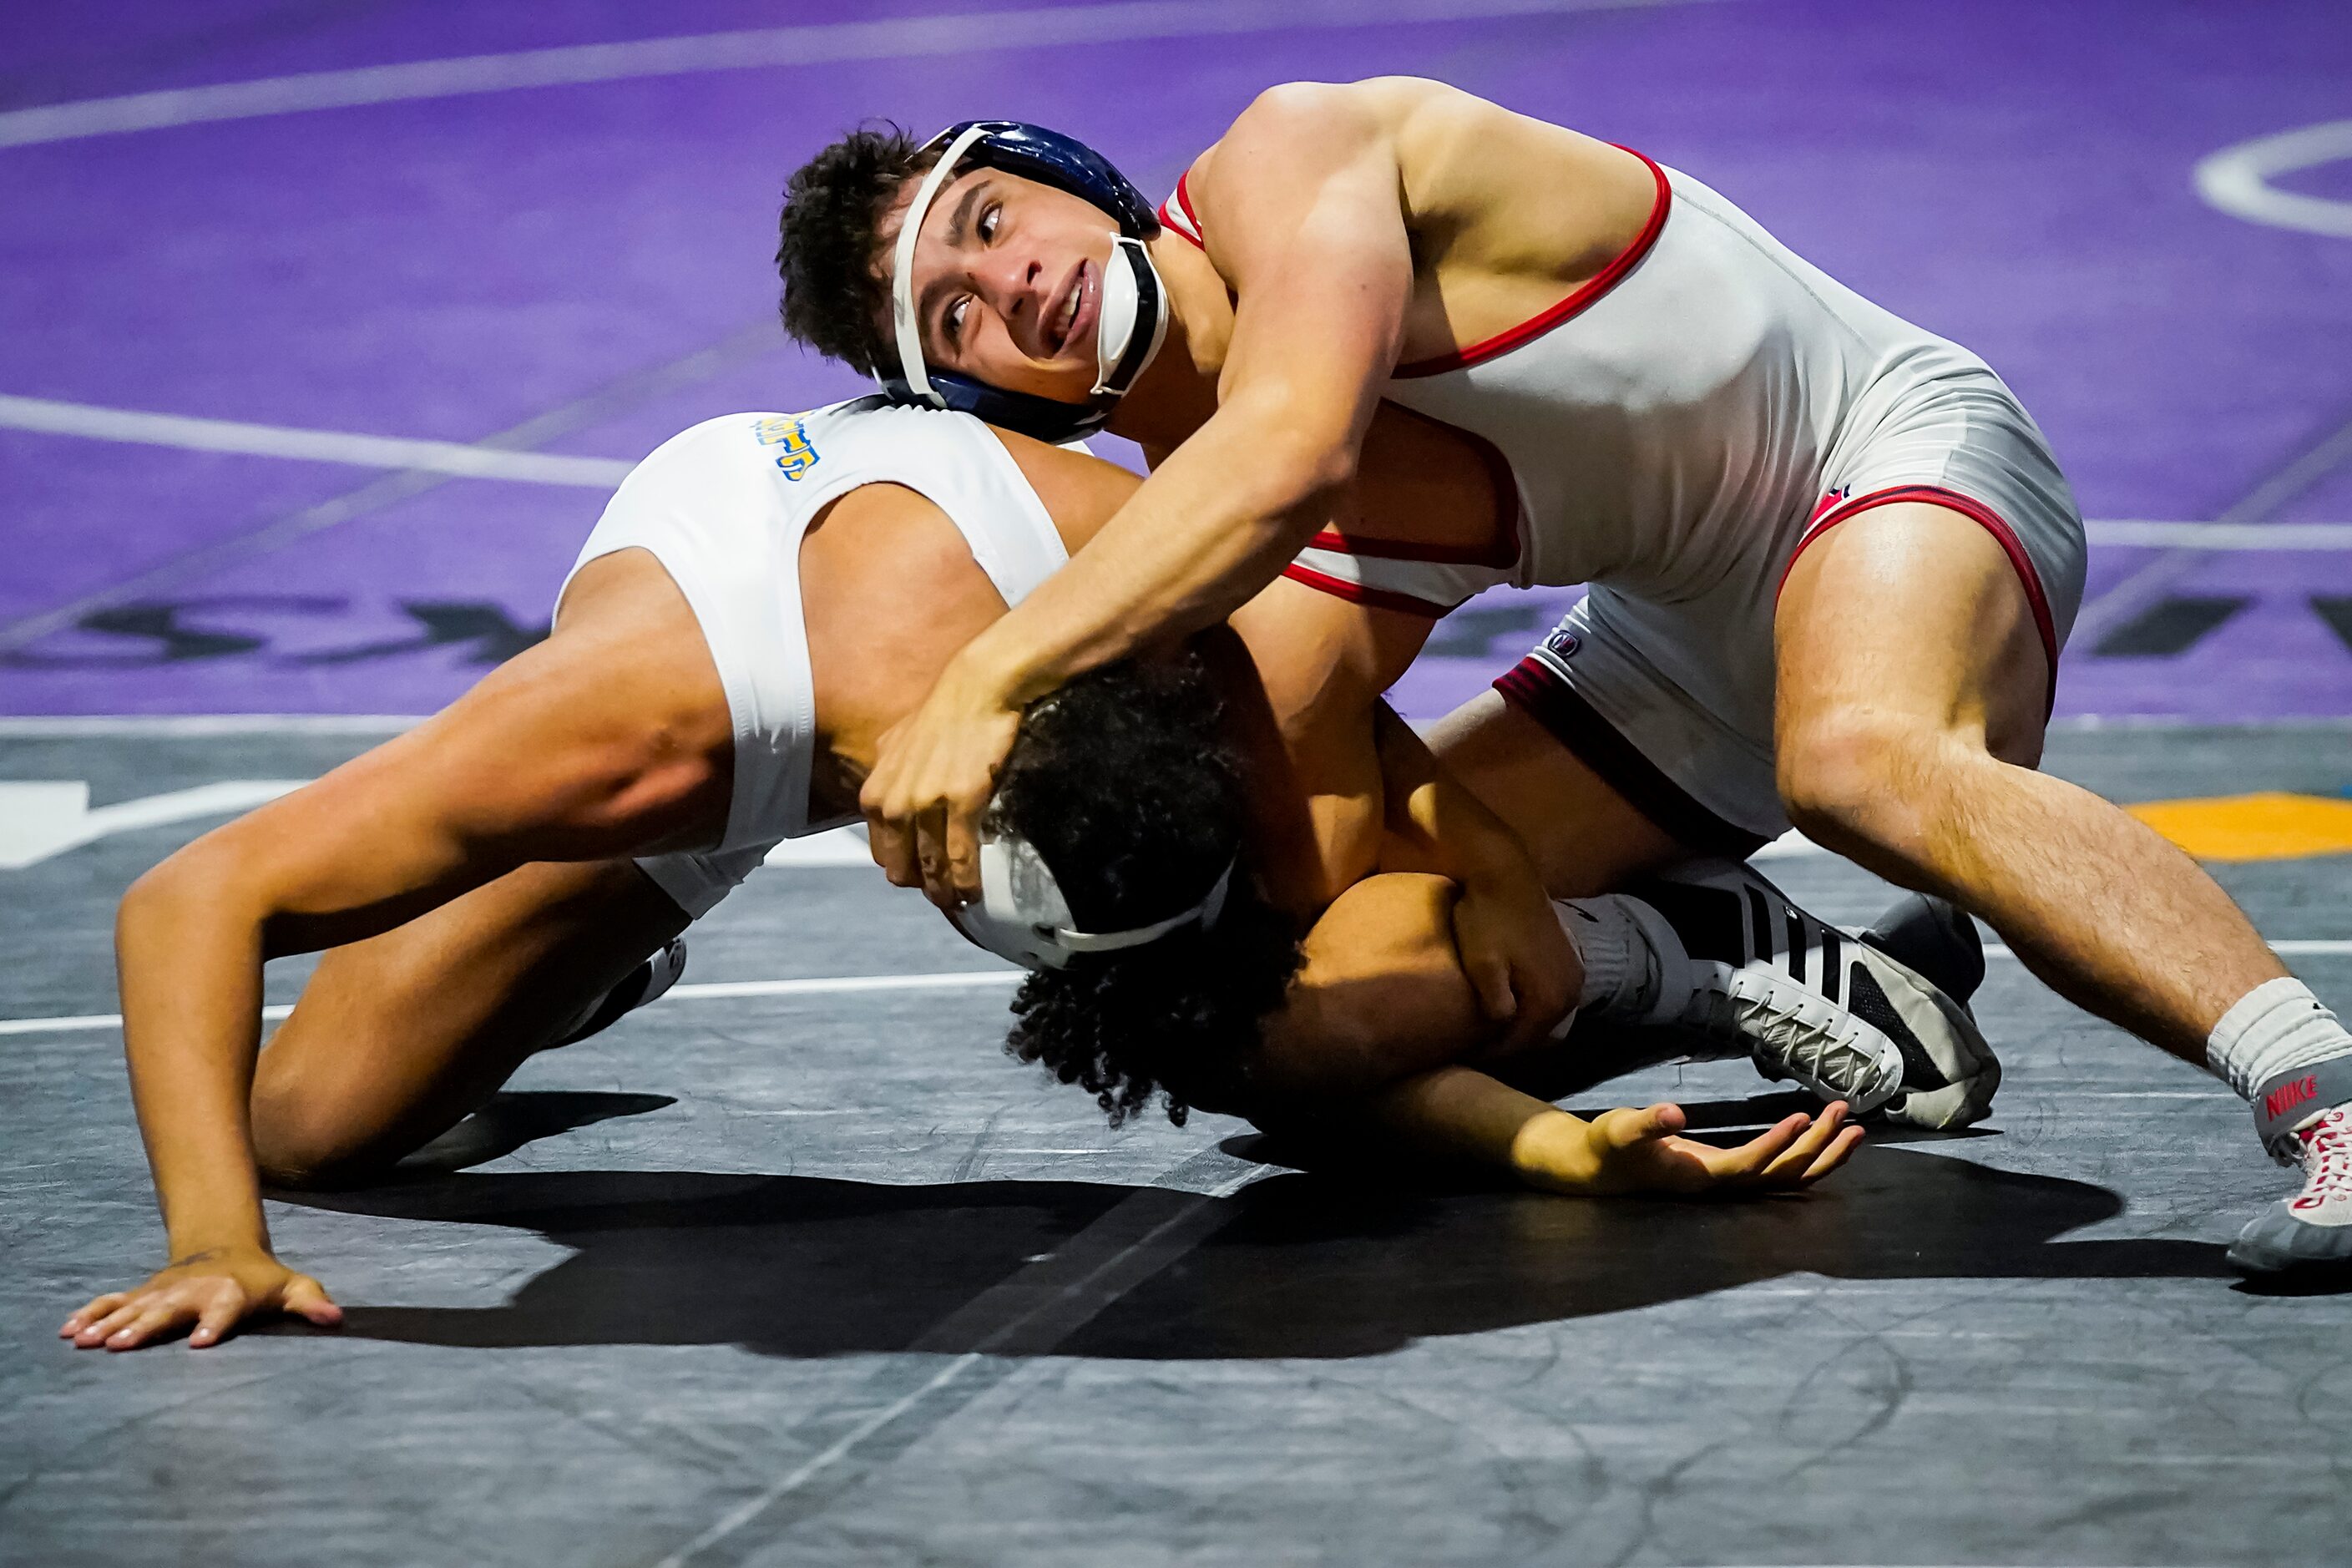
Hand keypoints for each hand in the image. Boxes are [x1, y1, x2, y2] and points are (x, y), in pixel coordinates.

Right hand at [60, 1246, 341, 1351]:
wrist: (225, 1247)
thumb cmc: (262, 1280)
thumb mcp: (293, 1287)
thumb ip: (311, 1303)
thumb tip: (336, 1319)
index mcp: (230, 1293)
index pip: (223, 1309)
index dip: (213, 1324)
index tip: (200, 1343)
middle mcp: (192, 1291)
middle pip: (168, 1310)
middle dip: (145, 1326)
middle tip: (121, 1346)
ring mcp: (163, 1291)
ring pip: (133, 1307)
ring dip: (109, 1324)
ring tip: (85, 1343)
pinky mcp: (142, 1292)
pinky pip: (112, 1302)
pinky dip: (90, 1313)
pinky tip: (68, 1332)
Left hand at [860, 658, 1025, 907]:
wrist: (978, 689)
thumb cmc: (941, 714)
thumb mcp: (896, 744)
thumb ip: (886, 773)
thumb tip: (885, 790)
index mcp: (875, 794)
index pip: (882, 854)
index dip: (905, 871)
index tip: (925, 877)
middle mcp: (894, 804)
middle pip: (902, 870)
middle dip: (923, 887)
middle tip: (945, 894)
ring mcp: (926, 805)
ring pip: (931, 870)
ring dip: (946, 893)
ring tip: (961, 902)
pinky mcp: (961, 803)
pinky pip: (961, 859)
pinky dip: (966, 883)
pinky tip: (975, 893)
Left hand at [1451, 860, 1578, 1054]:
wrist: (1505, 872)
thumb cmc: (1488, 918)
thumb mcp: (1483, 964)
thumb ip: (1496, 1004)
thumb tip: (1504, 1028)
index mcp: (1551, 998)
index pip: (1518, 1044)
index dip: (1488, 1053)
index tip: (1460, 1053)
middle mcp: (1571, 993)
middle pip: (1535, 1035)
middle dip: (1504, 1043)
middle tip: (1471, 1044)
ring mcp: (1573, 976)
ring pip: (1543, 1018)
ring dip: (1517, 1026)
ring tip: (1485, 1027)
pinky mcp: (1568, 961)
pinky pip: (1548, 999)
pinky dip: (1528, 1007)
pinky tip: (1503, 1003)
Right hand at [1538, 1101, 1861, 1196]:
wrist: (1602, 1169)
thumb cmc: (1611, 1147)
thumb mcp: (1620, 1129)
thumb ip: (1646, 1123)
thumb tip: (1673, 1113)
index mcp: (1699, 1177)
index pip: (1748, 1165)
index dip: (1776, 1145)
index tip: (1801, 1118)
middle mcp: (1722, 1186)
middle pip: (1781, 1175)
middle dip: (1816, 1146)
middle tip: (1843, 1113)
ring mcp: (1730, 1183)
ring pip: (1788, 1177)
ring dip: (1823, 1154)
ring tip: (1851, 1126)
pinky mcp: (1732, 1173)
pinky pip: (1781, 1171)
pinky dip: (1808, 1156)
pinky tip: (1824, 1137)